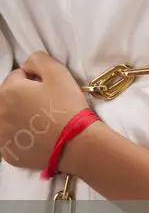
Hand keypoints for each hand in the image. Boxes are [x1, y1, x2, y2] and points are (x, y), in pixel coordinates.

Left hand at [0, 52, 88, 170]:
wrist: (77, 143)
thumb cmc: (67, 106)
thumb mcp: (59, 73)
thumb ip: (38, 59)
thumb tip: (27, 65)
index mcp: (7, 91)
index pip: (17, 77)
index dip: (35, 80)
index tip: (51, 89)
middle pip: (10, 98)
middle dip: (24, 98)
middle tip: (49, 105)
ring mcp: (1, 135)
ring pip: (9, 119)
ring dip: (21, 117)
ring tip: (44, 122)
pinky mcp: (8, 153)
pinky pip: (12, 139)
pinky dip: (23, 137)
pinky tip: (39, 137)